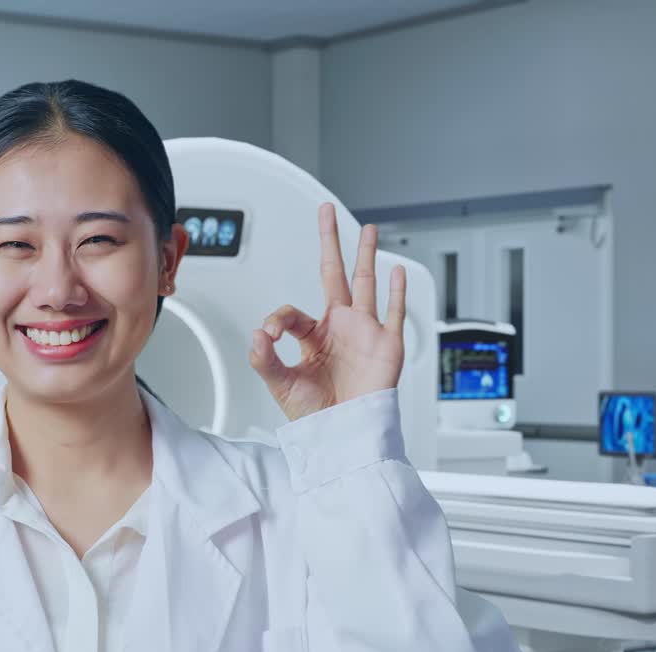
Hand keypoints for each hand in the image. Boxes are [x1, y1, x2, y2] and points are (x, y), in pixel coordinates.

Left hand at [249, 203, 406, 422]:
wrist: (343, 435)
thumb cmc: (315, 414)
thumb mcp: (281, 385)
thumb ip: (265, 360)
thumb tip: (258, 333)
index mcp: (312, 336)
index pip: (292, 312)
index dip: (278, 320)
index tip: (269, 337)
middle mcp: (339, 327)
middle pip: (333, 275)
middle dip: (329, 242)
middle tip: (325, 212)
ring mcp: (364, 332)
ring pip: (365, 284)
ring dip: (366, 255)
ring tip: (367, 229)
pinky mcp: (387, 344)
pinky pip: (395, 312)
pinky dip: (397, 291)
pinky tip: (395, 269)